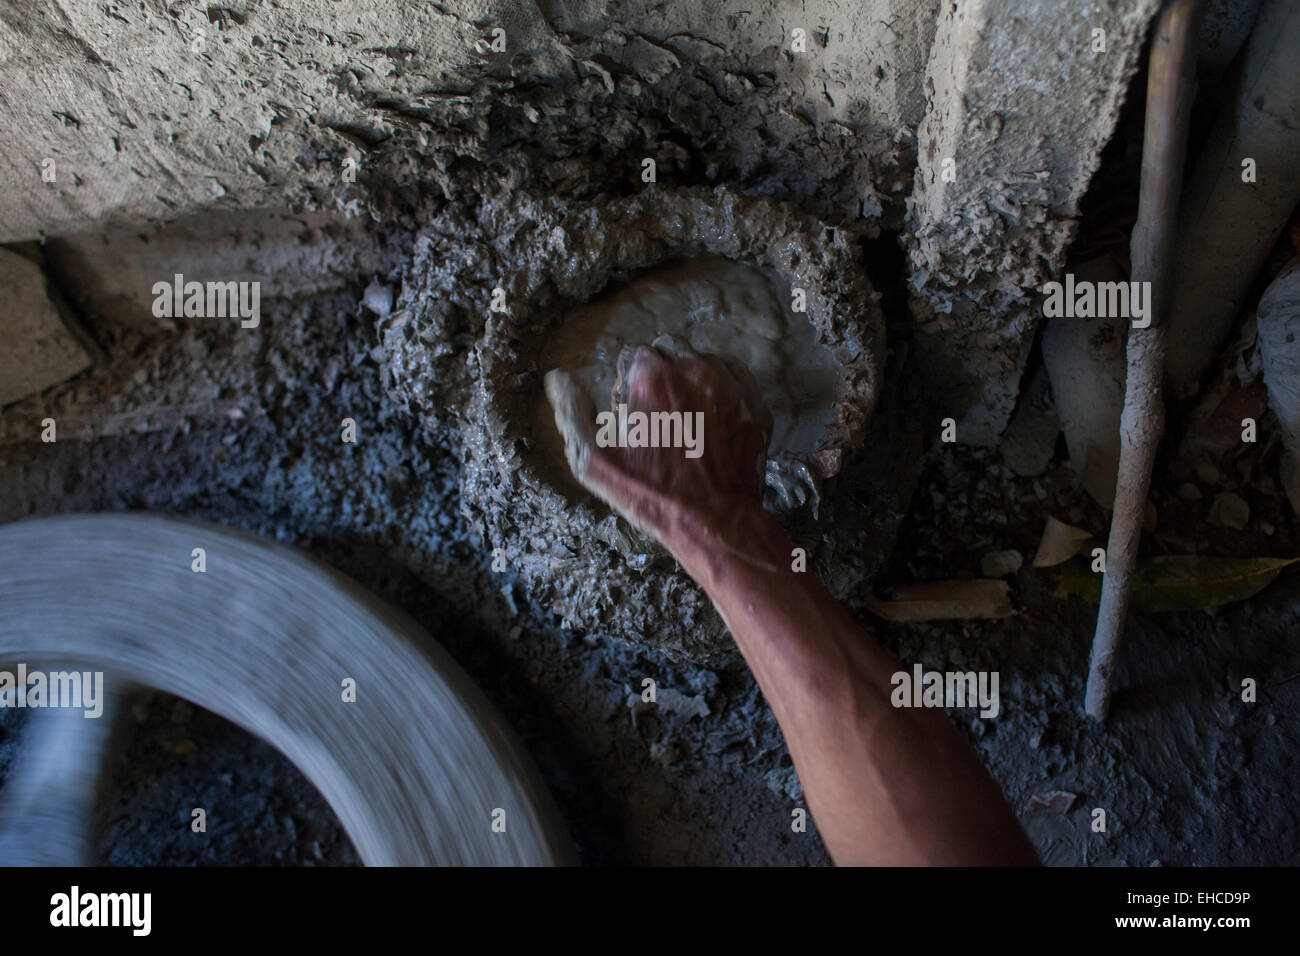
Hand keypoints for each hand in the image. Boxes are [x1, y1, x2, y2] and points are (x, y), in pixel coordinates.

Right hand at [544, 335, 771, 549]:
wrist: (715, 521)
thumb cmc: (652, 495)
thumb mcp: (595, 464)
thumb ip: (571, 415)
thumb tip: (558, 380)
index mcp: (650, 377)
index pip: (633, 357)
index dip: (629, 385)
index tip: (634, 414)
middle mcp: (692, 369)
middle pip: (668, 352)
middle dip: (661, 375)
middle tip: (660, 415)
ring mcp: (728, 383)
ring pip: (702, 362)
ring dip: (691, 380)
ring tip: (688, 419)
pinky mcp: (753, 401)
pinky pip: (734, 376)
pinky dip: (722, 390)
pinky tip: (714, 419)